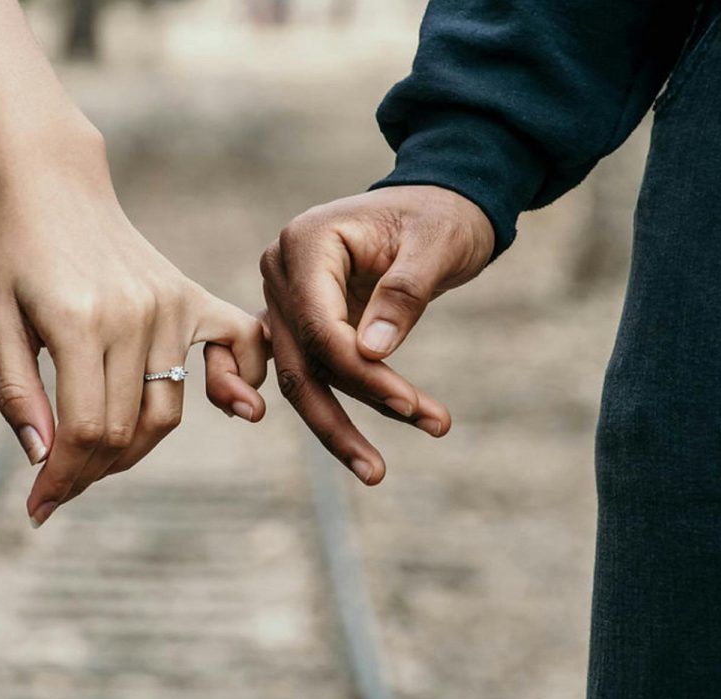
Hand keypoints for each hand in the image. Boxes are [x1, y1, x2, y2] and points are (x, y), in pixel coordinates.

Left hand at [0, 127, 267, 526]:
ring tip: (97, 456)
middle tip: (60, 485)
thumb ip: (18, 393)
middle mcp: (133, 315)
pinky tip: (229, 405)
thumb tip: (44, 460)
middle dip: (90, 472)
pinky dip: (238, 382)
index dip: (62, 479)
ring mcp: (169, 304)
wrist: (55, 185)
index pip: (84, 430)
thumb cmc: (15, 253)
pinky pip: (237, 346)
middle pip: (125, 429)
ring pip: (167, 409)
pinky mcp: (190, 295)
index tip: (40, 507)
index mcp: (77, 322)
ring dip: (134, 448)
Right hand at [259, 185, 492, 484]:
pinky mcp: (298, 321)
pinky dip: (316, 406)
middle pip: (300, 361)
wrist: (437, 204)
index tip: (409, 404)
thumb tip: (371, 353)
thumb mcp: (436, 245)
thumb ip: (403, 294)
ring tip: (376, 470)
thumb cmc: (440, 217)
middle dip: (340, 418)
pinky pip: (297, 370)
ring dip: (336, 425)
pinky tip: (334, 446)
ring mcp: (283, 298)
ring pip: (298, 377)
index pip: (320, 325)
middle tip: (378, 471)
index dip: (360, 372)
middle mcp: (281, 271)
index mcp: (305, 242)